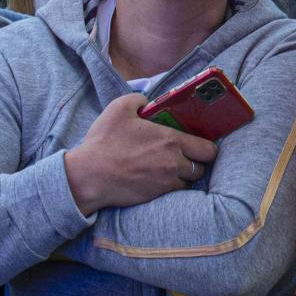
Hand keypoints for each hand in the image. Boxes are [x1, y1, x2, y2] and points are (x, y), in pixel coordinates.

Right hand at [63, 93, 218, 214]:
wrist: (87, 176)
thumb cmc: (103, 142)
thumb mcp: (119, 108)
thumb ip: (139, 99)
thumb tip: (147, 101)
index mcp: (171, 140)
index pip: (208, 149)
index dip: (208, 147)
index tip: (200, 144)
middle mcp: (173, 162)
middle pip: (203, 167)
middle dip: (199, 162)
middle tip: (189, 156)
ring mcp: (165, 182)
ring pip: (189, 181)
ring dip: (184, 175)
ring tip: (173, 168)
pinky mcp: (154, 197)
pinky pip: (173, 193)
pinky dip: (171, 187)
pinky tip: (160, 180)